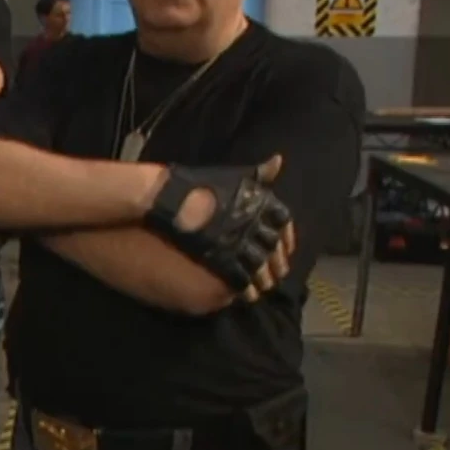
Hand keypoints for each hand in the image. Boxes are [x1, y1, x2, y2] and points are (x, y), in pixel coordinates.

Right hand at [143, 154, 295, 292]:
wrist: (164, 203)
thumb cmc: (197, 187)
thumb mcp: (232, 178)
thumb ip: (258, 175)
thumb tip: (279, 159)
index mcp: (260, 209)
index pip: (283, 232)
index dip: (285, 243)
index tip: (284, 251)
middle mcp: (254, 231)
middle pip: (271, 256)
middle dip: (274, 267)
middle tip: (273, 276)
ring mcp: (237, 252)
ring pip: (256, 273)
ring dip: (258, 281)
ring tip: (254, 288)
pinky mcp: (220, 269)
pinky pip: (237, 282)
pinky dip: (240, 287)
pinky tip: (237, 290)